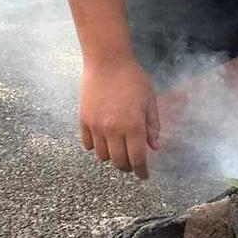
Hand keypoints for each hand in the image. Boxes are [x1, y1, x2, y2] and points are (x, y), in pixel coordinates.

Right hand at [80, 56, 159, 176]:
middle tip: (133, 163)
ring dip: (112, 157)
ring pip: (102, 156)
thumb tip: (154, 147)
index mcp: (133, 125)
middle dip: (128, 166)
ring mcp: (96, 126)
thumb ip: (152, 125)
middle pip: (119, 162)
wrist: (106, 61)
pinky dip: (96, 147)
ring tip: (118, 149)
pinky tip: (104, 140)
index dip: (142, 171)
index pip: (137, 159)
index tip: (144, 176)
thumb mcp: (149, 99)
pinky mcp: (84, 120)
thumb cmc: (132, 77)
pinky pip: (88, 144)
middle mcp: (113, 130)